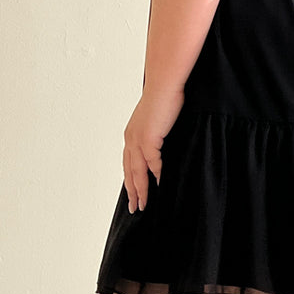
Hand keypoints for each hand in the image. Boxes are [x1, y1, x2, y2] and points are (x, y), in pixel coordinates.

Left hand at [123, 88, 184, 213]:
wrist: (165, 84)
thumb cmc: (165, 98)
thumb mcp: (158, 119)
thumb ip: (157, 134)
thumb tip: (162, 145)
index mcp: (131, 134)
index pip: (128, 163)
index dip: (131, 180)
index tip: (134, 194)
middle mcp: (130, 138)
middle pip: (129, 171)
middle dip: (132, 191)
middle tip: (136, 208)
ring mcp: (138, 139)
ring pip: (137, 171)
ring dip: (140, 189)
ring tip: (144, 204)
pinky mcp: (148, 139)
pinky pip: (152, 163)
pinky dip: (155, 175)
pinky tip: (159, 185)